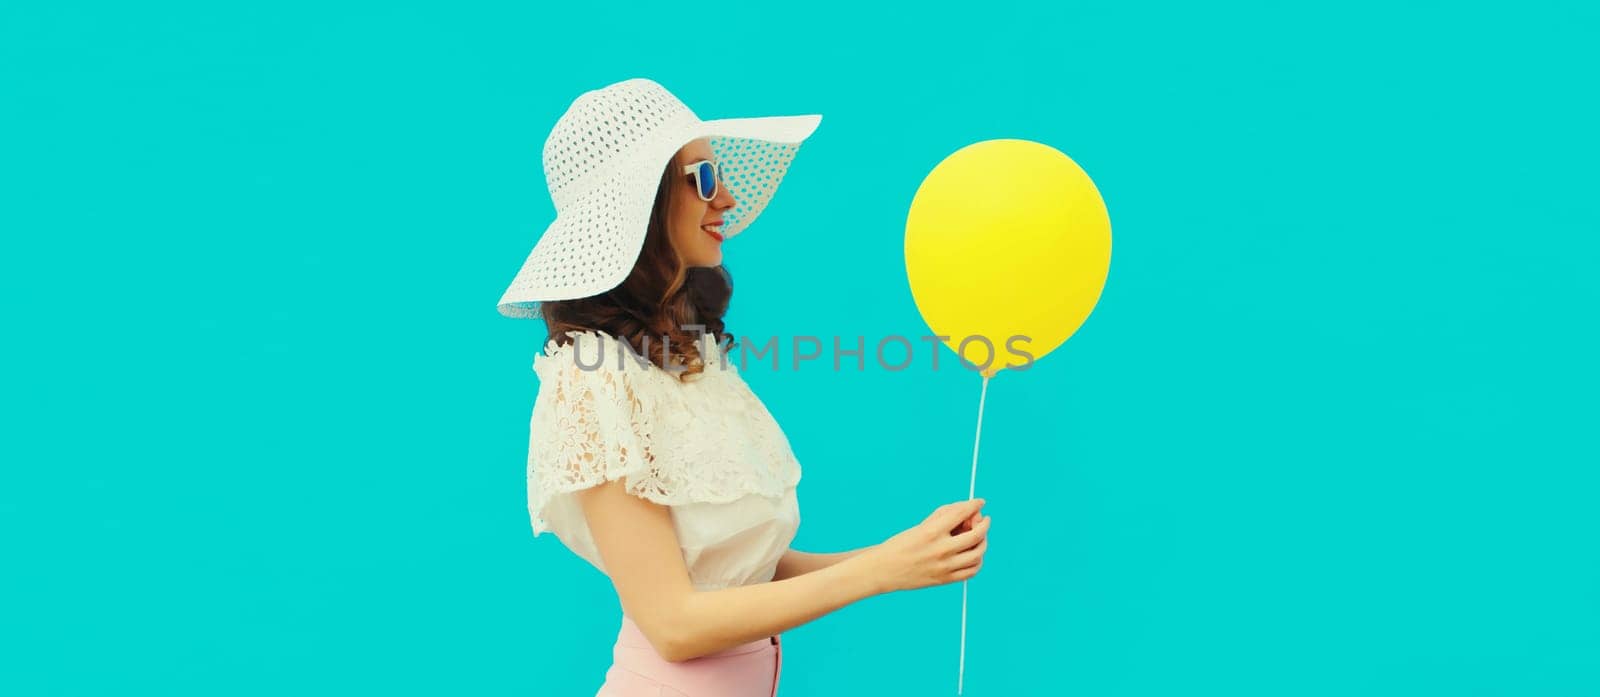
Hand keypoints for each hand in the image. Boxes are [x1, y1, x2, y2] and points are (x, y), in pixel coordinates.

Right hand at [860, 498, 990, 593]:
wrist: (884, 570)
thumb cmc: (901, 545)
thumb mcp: (920, 526)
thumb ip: (943, 517)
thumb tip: (965, 510)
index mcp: (931, 532)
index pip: (962, 513)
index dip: (974, 505)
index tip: (980, 502)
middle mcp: (941, 550)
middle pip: (976, 535)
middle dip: (984, 524)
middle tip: (983, 520)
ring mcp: (944, 567)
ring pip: (977, 554)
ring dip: (983, 542)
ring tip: (979, 537)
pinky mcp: (945, 579)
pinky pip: (971, 571)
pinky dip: (977, 561)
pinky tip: (973, 554)